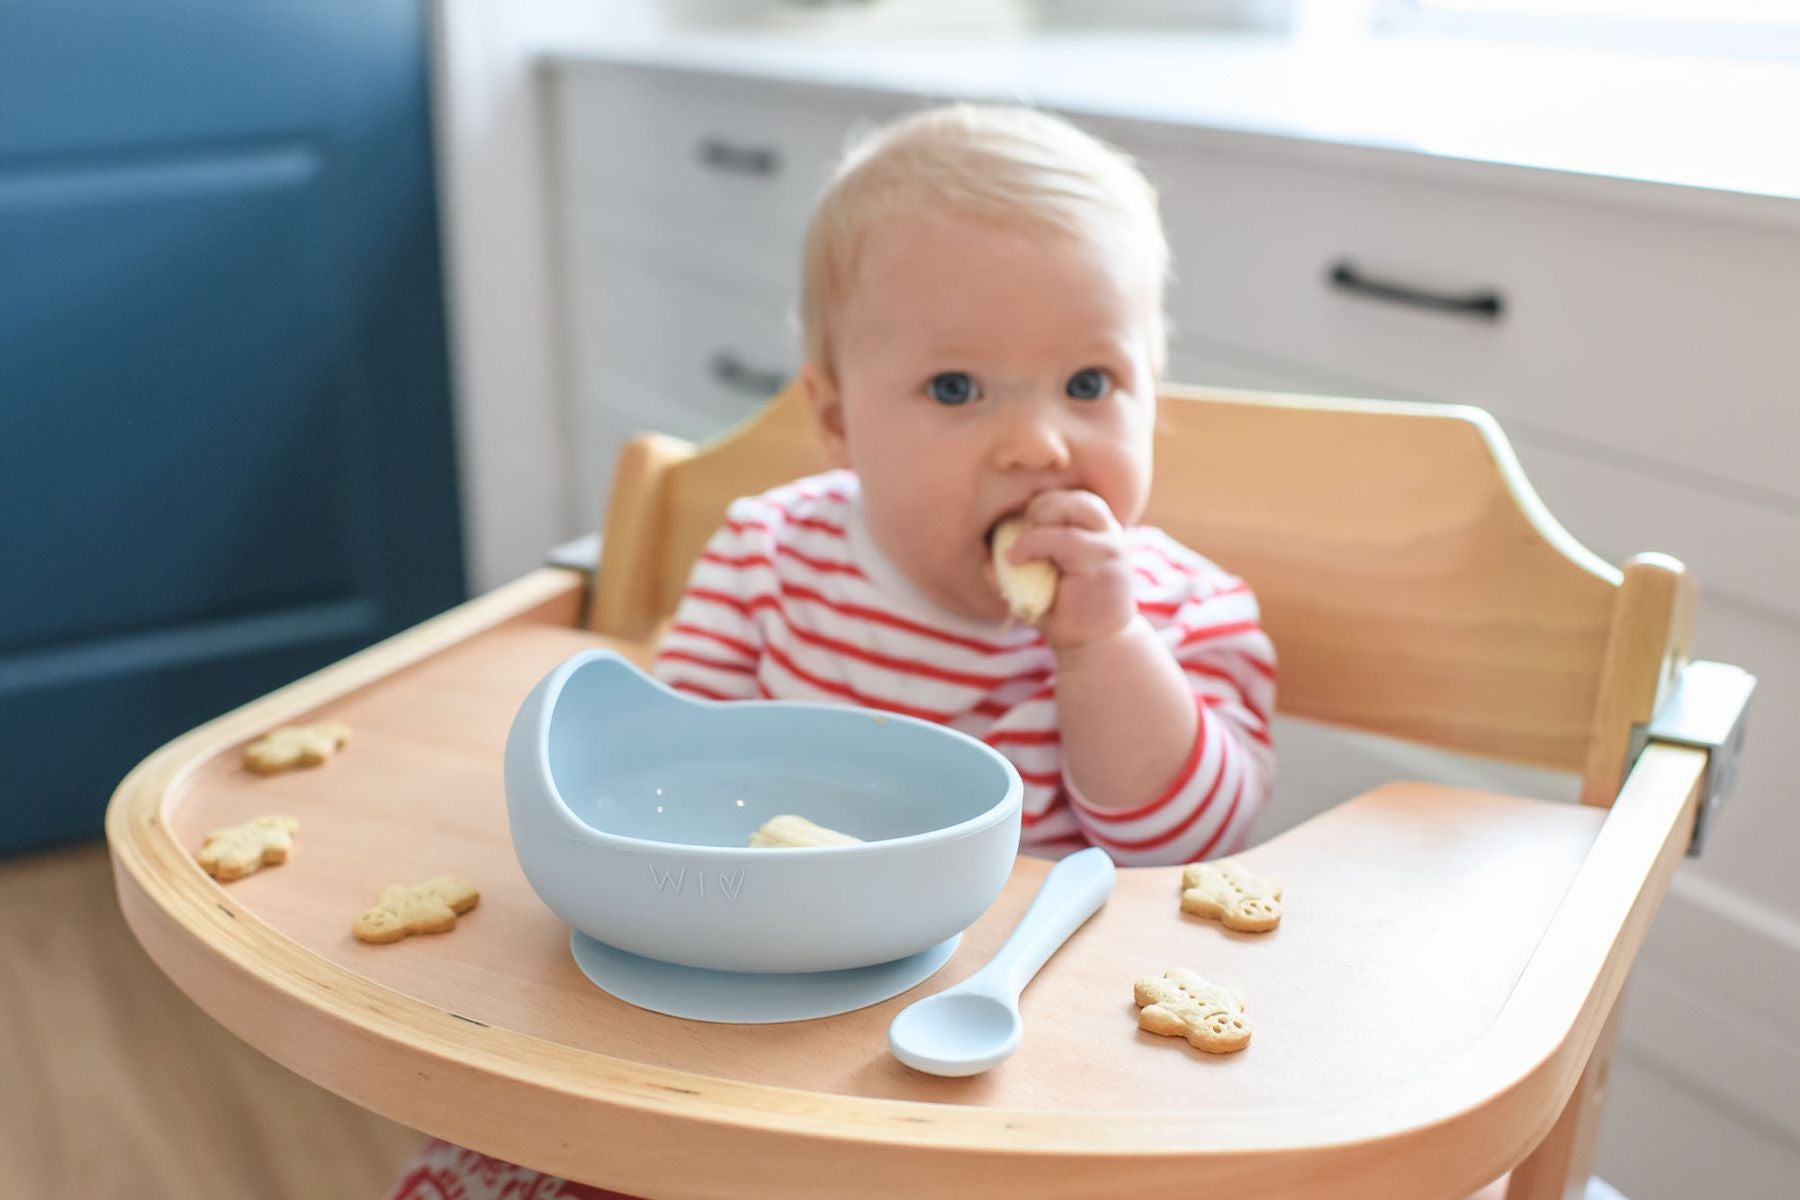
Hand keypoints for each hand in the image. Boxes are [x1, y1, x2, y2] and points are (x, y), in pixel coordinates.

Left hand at [996, 489, 1136, 651]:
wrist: (1096, 646)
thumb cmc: (1066, 613)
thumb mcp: (1041, 580)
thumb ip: (1024, 559)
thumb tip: (987, 551)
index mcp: (1098, 532)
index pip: (1071, 497)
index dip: (1042, 505)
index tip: (1022, 528)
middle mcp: (1109, 532)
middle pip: (1072, 495)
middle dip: (1039, 507)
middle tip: (1020, 534)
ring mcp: (1109, 544)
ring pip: (1066, 508)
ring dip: (1034, 521)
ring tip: (1019, 548)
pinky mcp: (1102, 561)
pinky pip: (1061, 538)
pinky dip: (1031, 543)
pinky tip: (1015, 557)